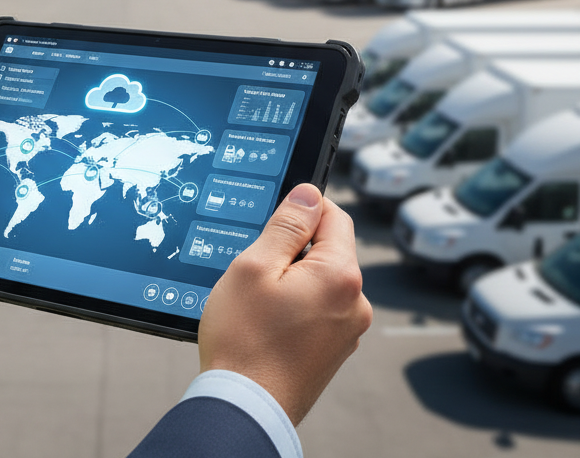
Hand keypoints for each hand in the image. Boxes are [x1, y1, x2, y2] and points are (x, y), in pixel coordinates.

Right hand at [197, 183, 372, 424]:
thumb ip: (286, 225)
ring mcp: (347, 330)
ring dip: (291, 280)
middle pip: (327, 249)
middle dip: (291, 249)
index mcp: (340, 275)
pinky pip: (317, 310)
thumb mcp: (254, 267)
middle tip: (254, 269)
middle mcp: (355, 302)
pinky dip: (293, 307)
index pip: (333, 215)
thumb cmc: (244, 341)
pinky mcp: (333, 350)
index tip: (272, 218)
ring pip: (319, 281)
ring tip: (256, 303)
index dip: (300, 208)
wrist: (244, 407)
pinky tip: (265, 323)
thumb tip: (308, 193)